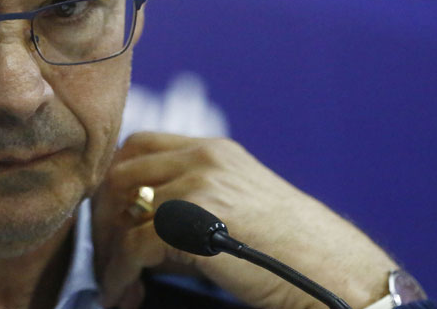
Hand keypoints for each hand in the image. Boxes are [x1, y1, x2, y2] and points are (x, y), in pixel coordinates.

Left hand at [92, 132, 397, 308]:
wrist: (333, 273)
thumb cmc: (292, 249)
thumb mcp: (238, 206)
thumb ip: (190, 202)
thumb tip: (138, 226)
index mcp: (213, 151)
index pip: (141, 144)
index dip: (117, 178)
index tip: (111, 212)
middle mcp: (202, 159)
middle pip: (122, 170)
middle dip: (103, 213)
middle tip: (104, 250)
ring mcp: (196, 187)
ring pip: (121, 207)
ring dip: (108, 248)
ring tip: (115, 280)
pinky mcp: (190, 223)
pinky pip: (132, 247)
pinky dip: (119, 274)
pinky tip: (124, 293)